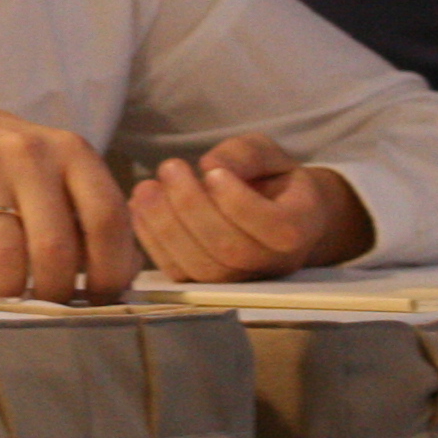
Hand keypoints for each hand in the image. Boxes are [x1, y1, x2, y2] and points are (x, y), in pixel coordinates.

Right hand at [0, 102, 135, 302]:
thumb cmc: (12, 165)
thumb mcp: (58, 174)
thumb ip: (91, 217)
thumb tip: (119, 278)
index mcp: (72, 151)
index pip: (108, 217)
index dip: (111, 268)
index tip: (101, 296)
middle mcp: (29, 152)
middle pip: (55, 246)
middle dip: (55, 290)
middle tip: (48, 300)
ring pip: (6, 256)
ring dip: (10, 287)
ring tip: (9, 287)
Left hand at [129, 135, 370, 283]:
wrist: (271, 214)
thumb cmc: (271, 180)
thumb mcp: (268, 154)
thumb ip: (245, 154)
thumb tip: (211, 163)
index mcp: (299, 228)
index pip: (277, 229)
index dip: (238, 202)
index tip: (212, 171)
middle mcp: (272, 263)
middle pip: (230, 249)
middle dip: (191, 206)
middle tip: (170, 167)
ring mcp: (239, 280)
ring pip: (201, 266)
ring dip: (165, 224)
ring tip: (147, 186)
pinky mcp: (205, 284)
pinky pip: (177, 271)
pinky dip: (152, 239)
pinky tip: (139, 206)